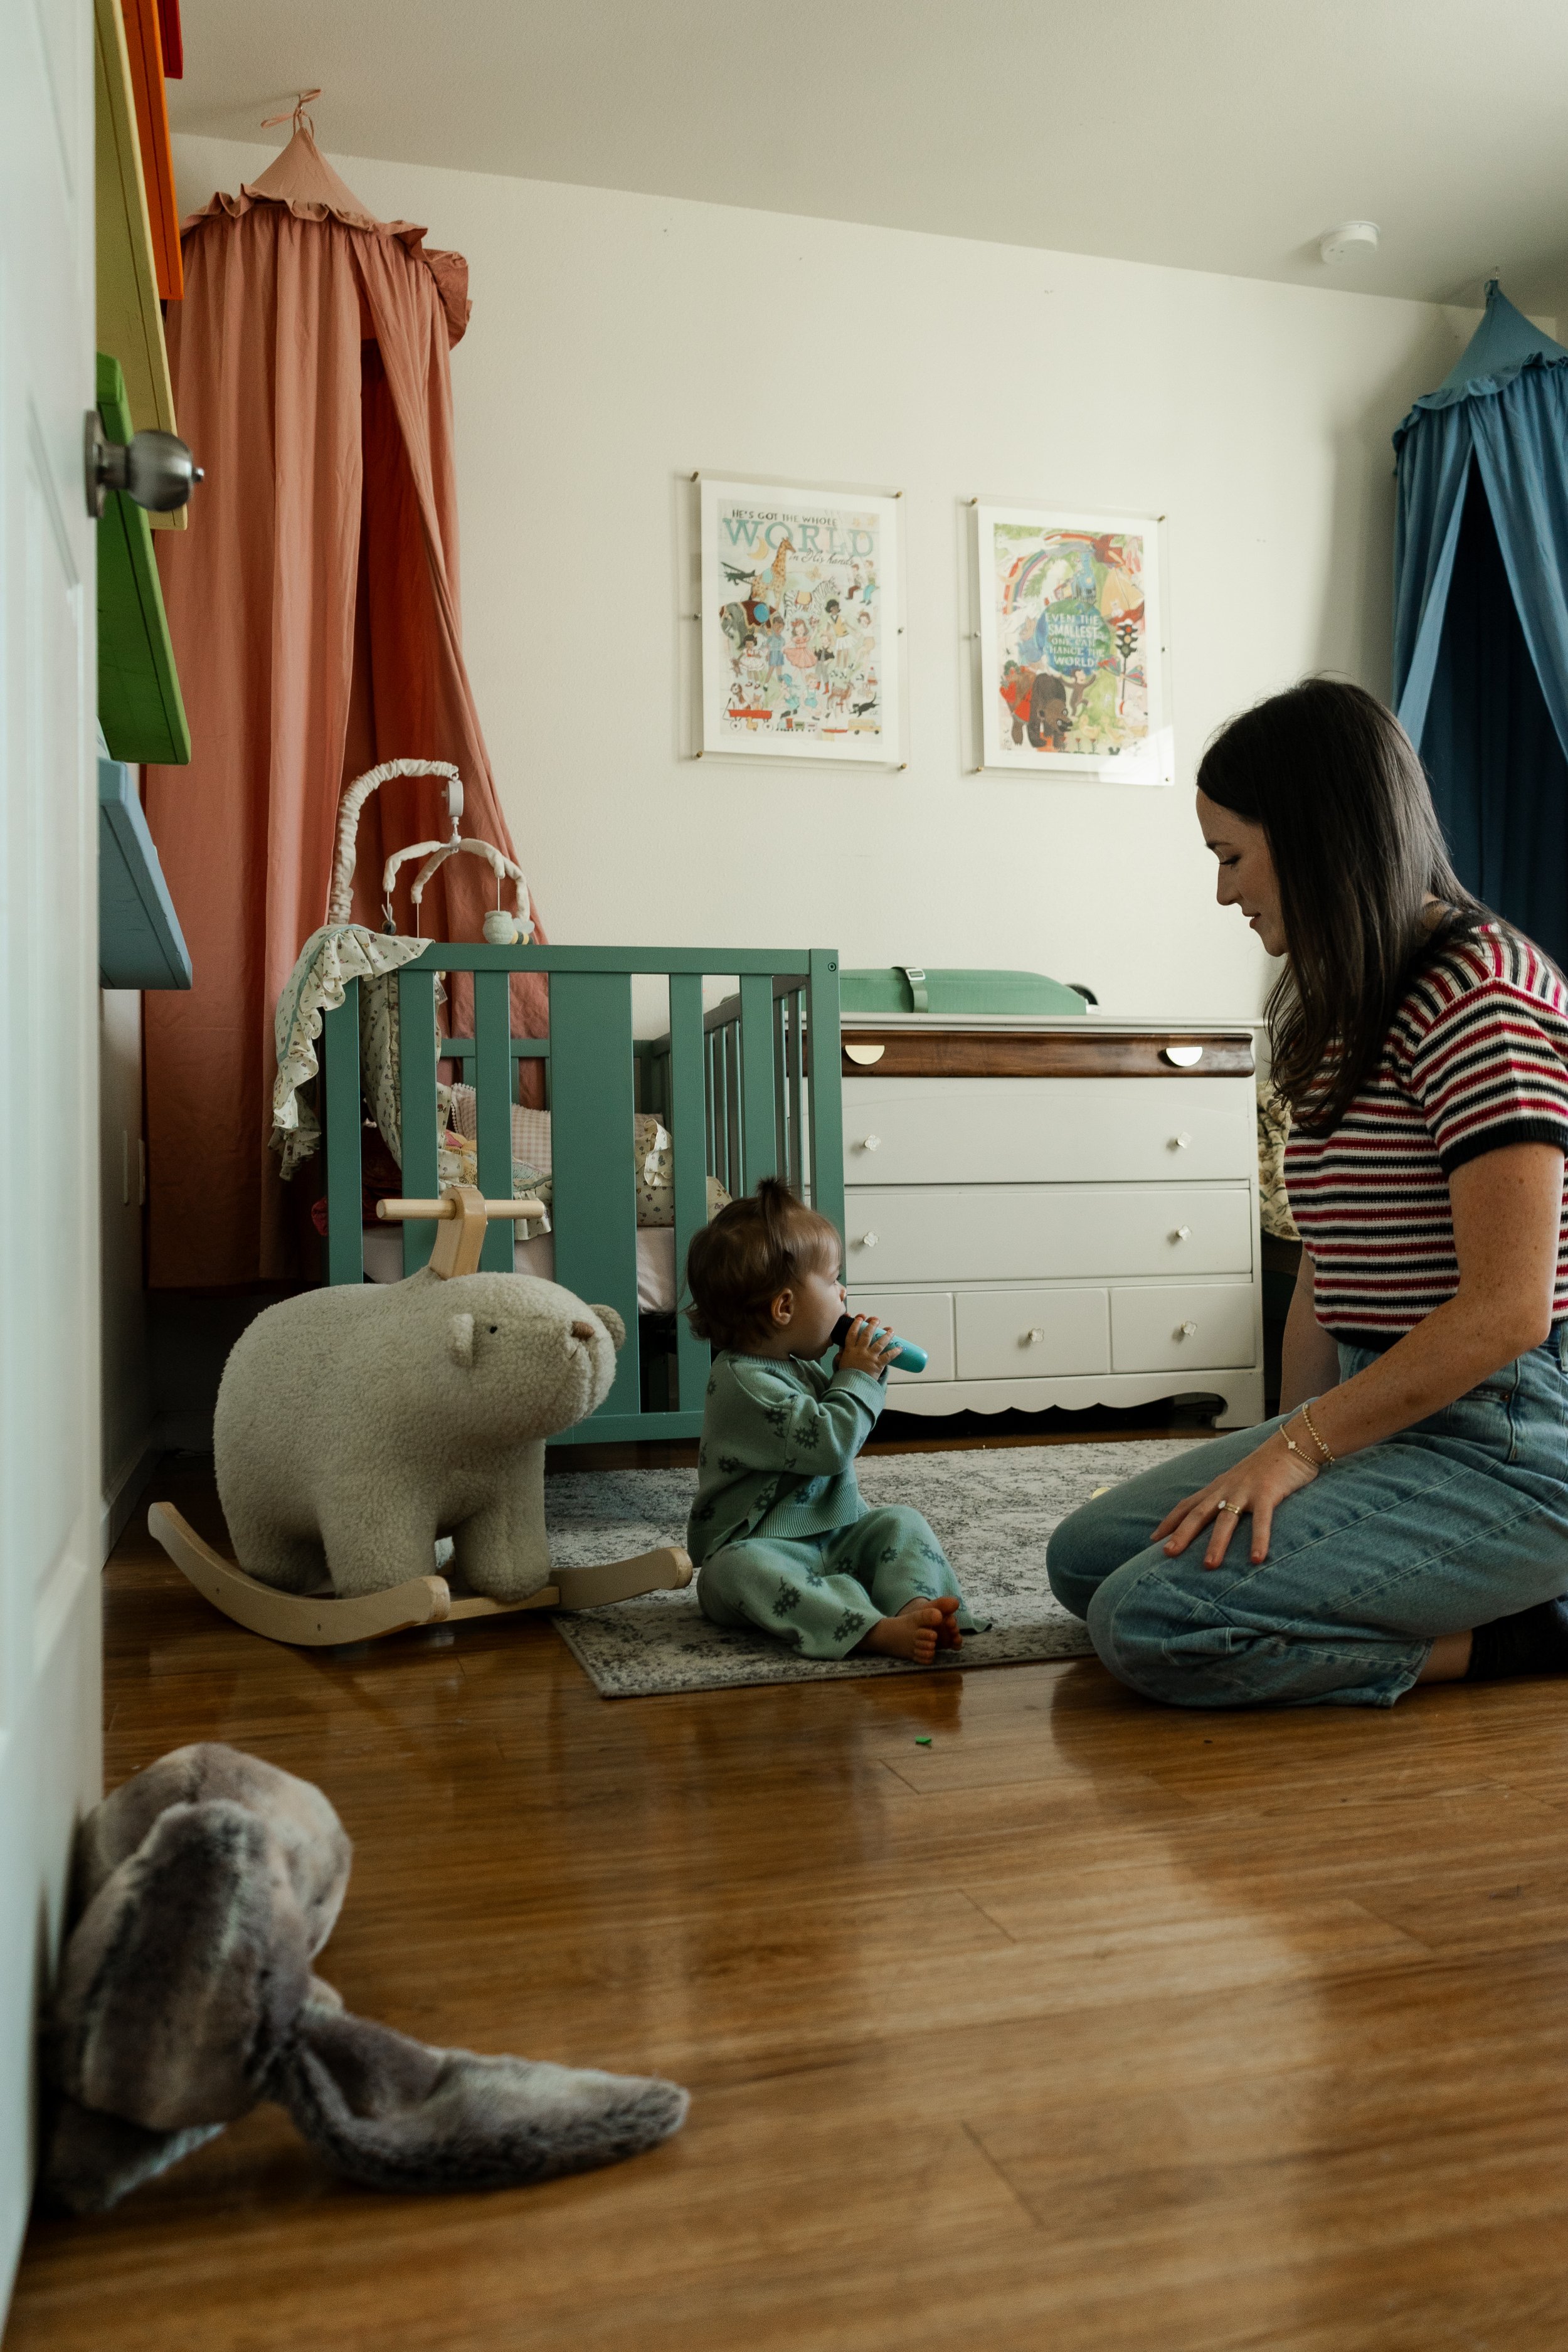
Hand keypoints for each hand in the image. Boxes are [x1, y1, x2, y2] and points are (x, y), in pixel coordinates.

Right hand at [836, 1315, 898, 1379]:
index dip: (856, 1324)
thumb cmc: (846, 1378)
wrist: (852, 1387)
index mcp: (849, 1350)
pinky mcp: (877, 1364)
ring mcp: (869, 1357)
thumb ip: (840, 1358)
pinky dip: (895, 1352)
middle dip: (872, 1325)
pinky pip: (888, 1356)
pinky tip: (900, 1347)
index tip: (860, 1318)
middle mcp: (860, 1351)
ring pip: (879, 1343)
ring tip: (890, 1330)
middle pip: (867, 1334)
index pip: (852, 1333)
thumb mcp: (840, 1365)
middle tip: (876, 1319)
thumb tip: (839, 1354)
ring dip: (886, 1335)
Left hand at [1152, 1429, 1318, 1568]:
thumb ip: (1227, 1498)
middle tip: (1166, 1554)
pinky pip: (1262, 1520)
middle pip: (1199, 1513)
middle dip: (1182, 1534)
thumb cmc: (1266, 1467)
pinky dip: (1259, 1540)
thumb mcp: (1239, 1481)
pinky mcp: (1268, 1493)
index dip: (1170, 1522)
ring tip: (1209, 1566)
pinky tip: (1256, 1559)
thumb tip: (1216, 1517)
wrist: (1292, 1443)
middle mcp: (1227, 1489)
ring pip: (1226, 1519)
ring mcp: (1246, 1490)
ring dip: (1216, 1543)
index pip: (1187, 1505)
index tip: (1153, 1539)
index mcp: (1219, 1487)